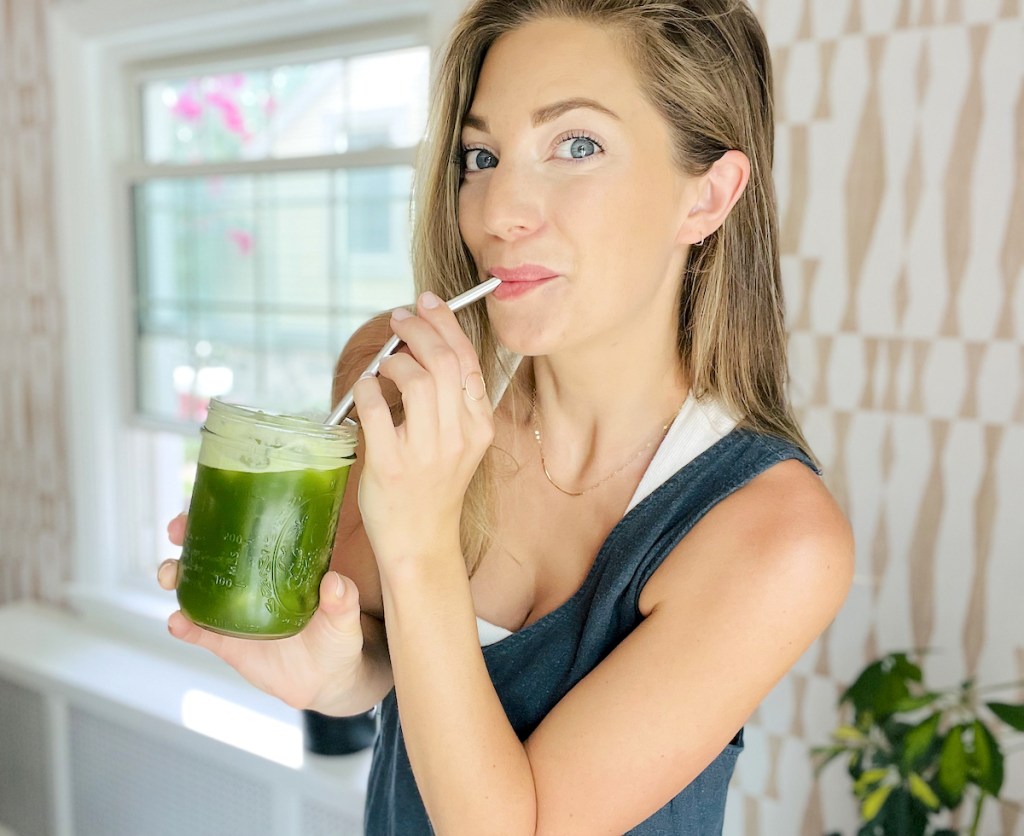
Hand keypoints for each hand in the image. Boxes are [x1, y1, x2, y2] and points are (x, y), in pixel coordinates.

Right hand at [159, 513, 370, 712]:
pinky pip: (198, 631)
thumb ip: (343, 601)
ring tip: (171, 575)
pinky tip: (176, 621)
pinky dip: (183, 625)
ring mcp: (234, 611)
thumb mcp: (345, 617)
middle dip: (187, 535)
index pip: (247, 528)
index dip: (224, 511)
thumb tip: (334, 582)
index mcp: (278, 563)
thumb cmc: (338, 636)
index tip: (209, 500)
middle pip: (210, 550)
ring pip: (194, 586)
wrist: (327, 680)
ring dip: (176, 575)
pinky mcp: (226, 643)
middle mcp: (250, 581)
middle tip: (178, 531)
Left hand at [351, 292, 493, 569]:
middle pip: (443, 362)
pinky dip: (366, 387)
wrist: (420, 540)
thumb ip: (450, 397)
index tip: (427, 302)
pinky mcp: (389, 466)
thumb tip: (424, 341)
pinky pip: (375, 408)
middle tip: (399, 319)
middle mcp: (457, 437)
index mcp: (479, 427)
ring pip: (415, 379)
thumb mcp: (459, 441)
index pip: (467, 361)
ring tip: (386, 362)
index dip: (446, 324)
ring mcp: (425, 453)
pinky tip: (366, 387)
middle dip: (418, 328)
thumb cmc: (434, 485)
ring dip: (394, 358)